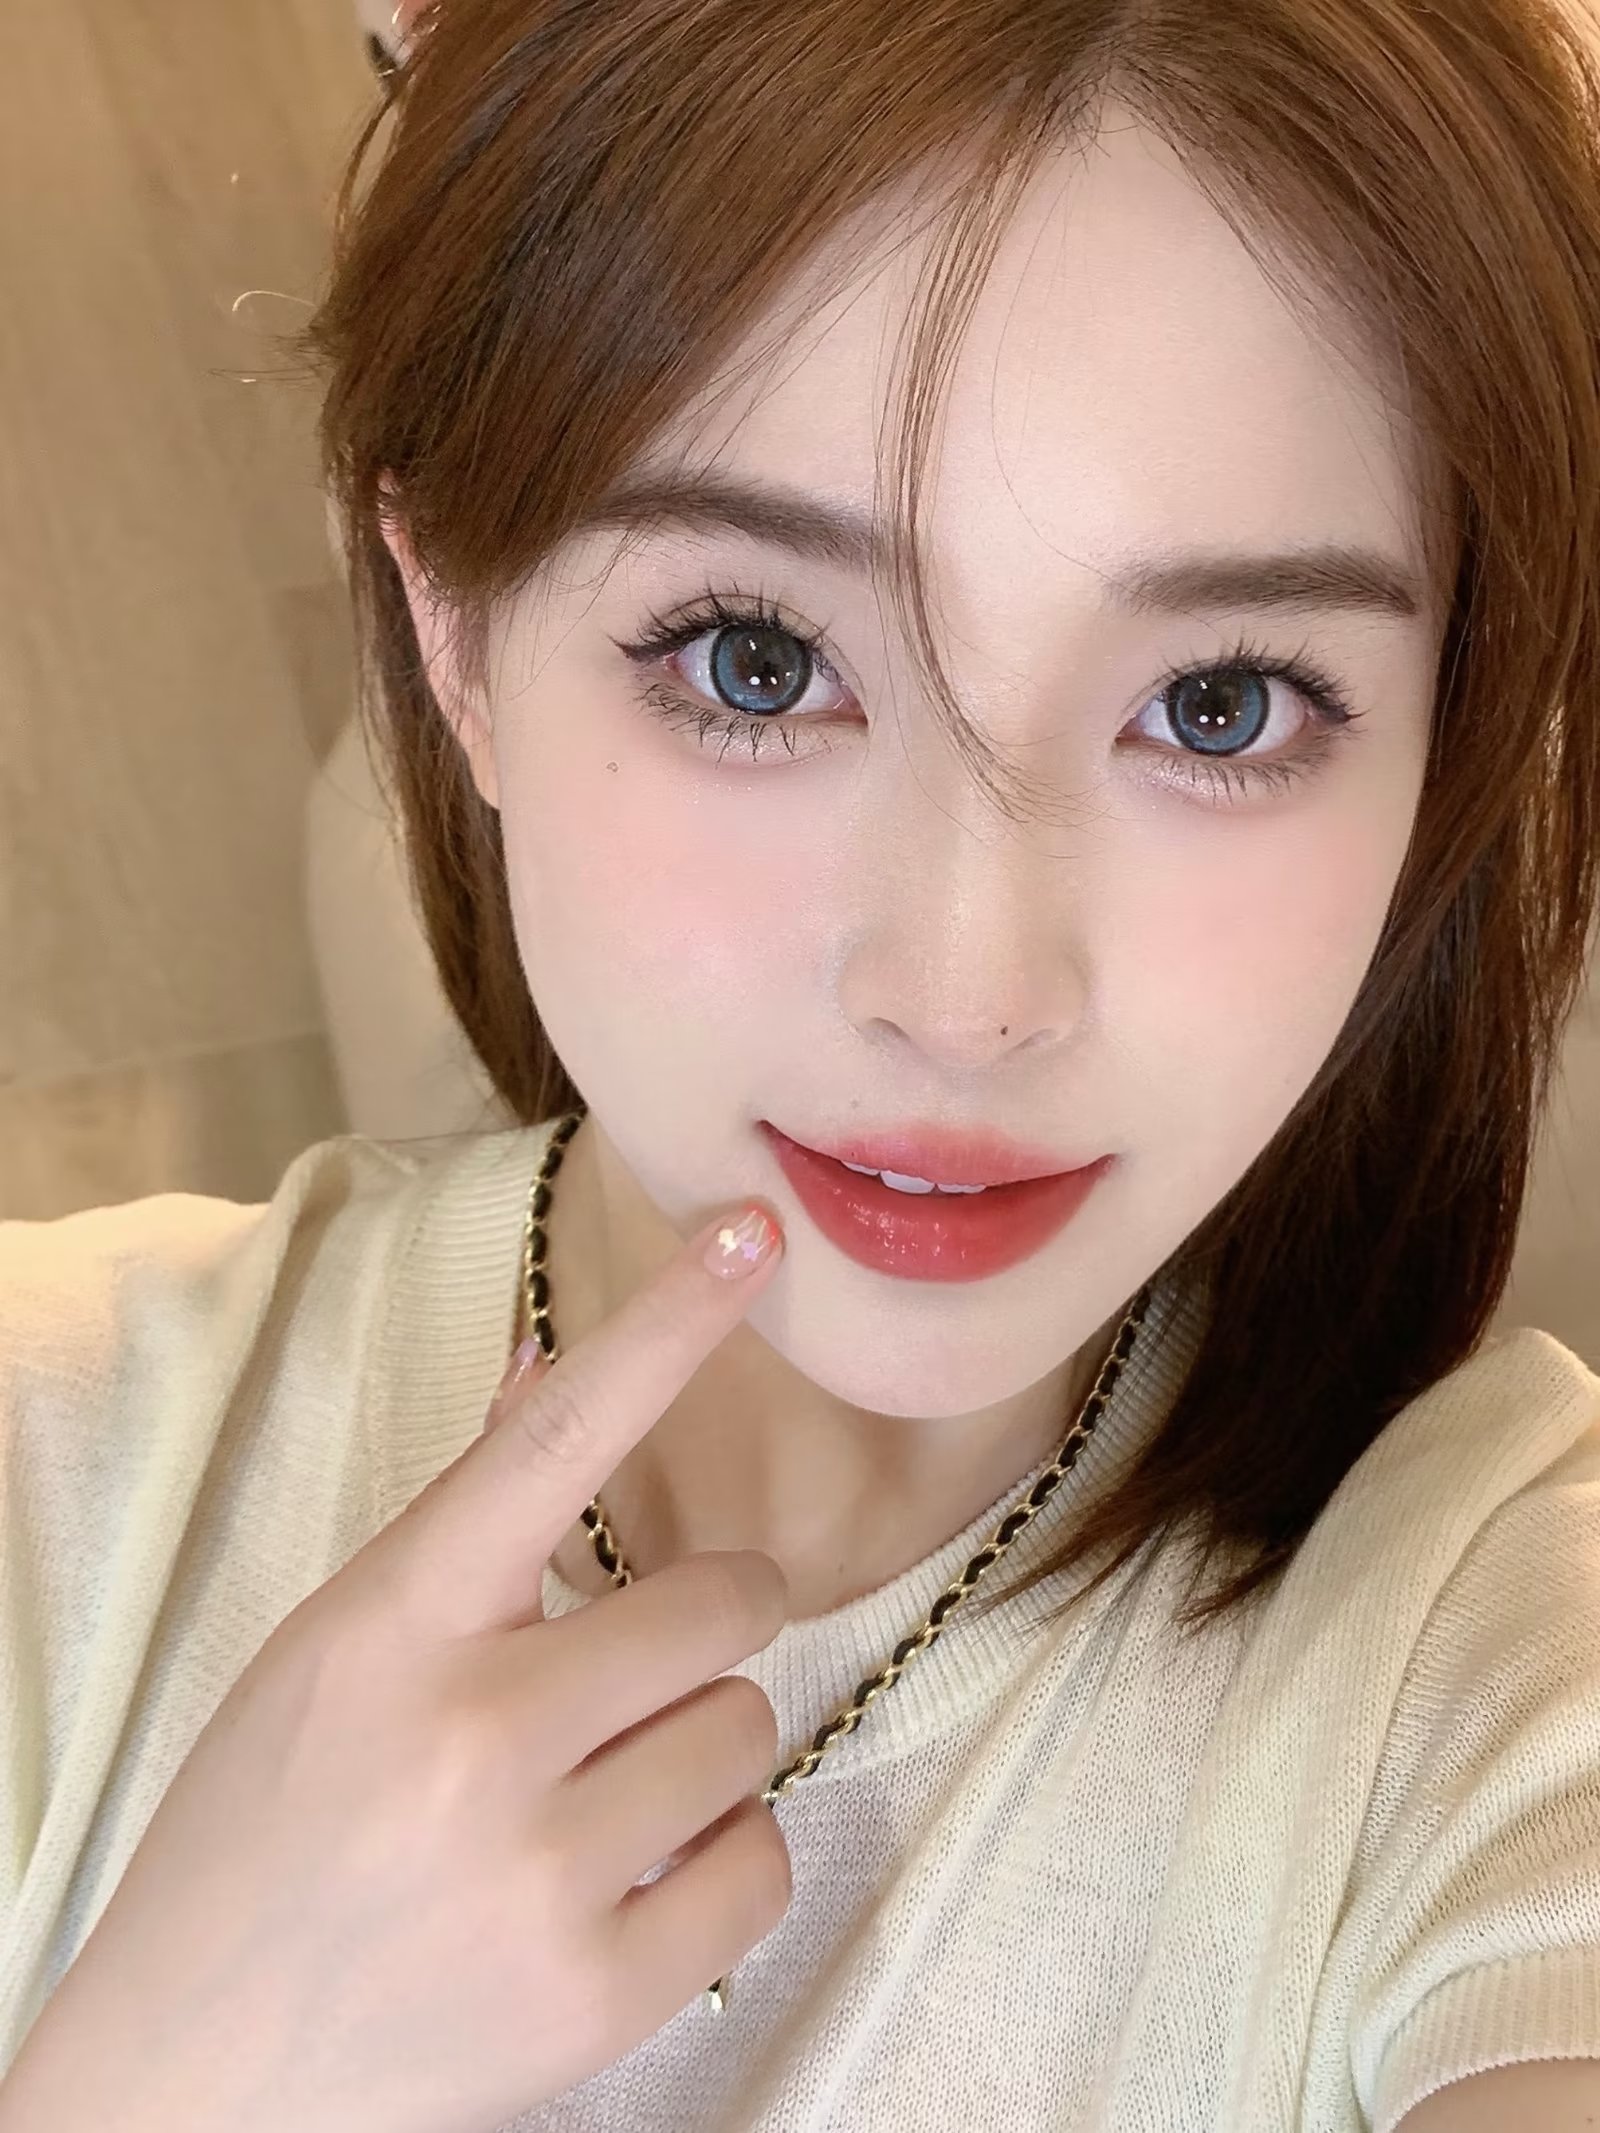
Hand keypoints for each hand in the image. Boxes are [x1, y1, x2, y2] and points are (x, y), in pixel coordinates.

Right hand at [1, 1201, 790, 2132]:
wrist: (194, 2078)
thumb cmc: (265, 1829)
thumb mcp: (334, 1650)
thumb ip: (460, 1517)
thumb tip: (552, 1363)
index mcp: (394, 1626)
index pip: (554, 1441)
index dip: (667, 1326)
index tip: (755, 1232)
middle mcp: (471, 1735)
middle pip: (720, 1605)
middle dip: (700, 1629)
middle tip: (624, 1676)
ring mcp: (538, 1872)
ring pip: (751, 1729)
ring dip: (701, 1749)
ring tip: (598, 1794)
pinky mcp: (597, 1996)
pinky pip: (762, 1862)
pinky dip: (719, 1861)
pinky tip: (624, 1878)